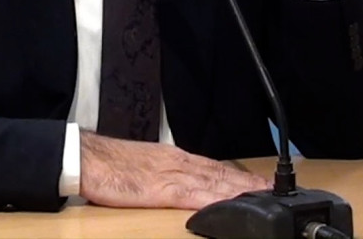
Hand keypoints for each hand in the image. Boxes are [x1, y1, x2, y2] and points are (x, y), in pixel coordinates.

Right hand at [79, 131, 271, 209]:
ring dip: (240, 190)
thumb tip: (180, 186)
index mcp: (175, 158)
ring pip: (215, 183)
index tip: (262, 183)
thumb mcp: (144, 167)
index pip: (216, 167)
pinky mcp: (161, 189)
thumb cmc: (110, 165)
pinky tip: (228, 205)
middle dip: (249, 183)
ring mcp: (172, 175)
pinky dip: (213, 200)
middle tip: (275, 190)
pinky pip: (193, 196)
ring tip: (264, 196)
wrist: (86, 158)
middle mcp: (179, 163)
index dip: (241, 176)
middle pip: (222, 174)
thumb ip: (165, 175)